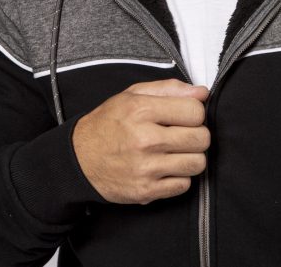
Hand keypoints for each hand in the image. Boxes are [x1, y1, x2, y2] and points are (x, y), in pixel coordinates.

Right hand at [72, 78, 209, 203]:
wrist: (79, 159)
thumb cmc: (108, 123)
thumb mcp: (133, 95)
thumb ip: (169, 89)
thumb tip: (202, 93)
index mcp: (142, 110)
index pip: (196, 111)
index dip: (194, 112)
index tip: (185, 115)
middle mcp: (145, 140)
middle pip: (201, 138)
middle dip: (197, 134)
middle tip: (182, 133)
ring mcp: (146, 168)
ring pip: (197, 163)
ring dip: (191, 156)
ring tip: (176, 151)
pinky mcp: (146, 191)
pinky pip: (184, 185)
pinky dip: (179, 176)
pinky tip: (166, 167)